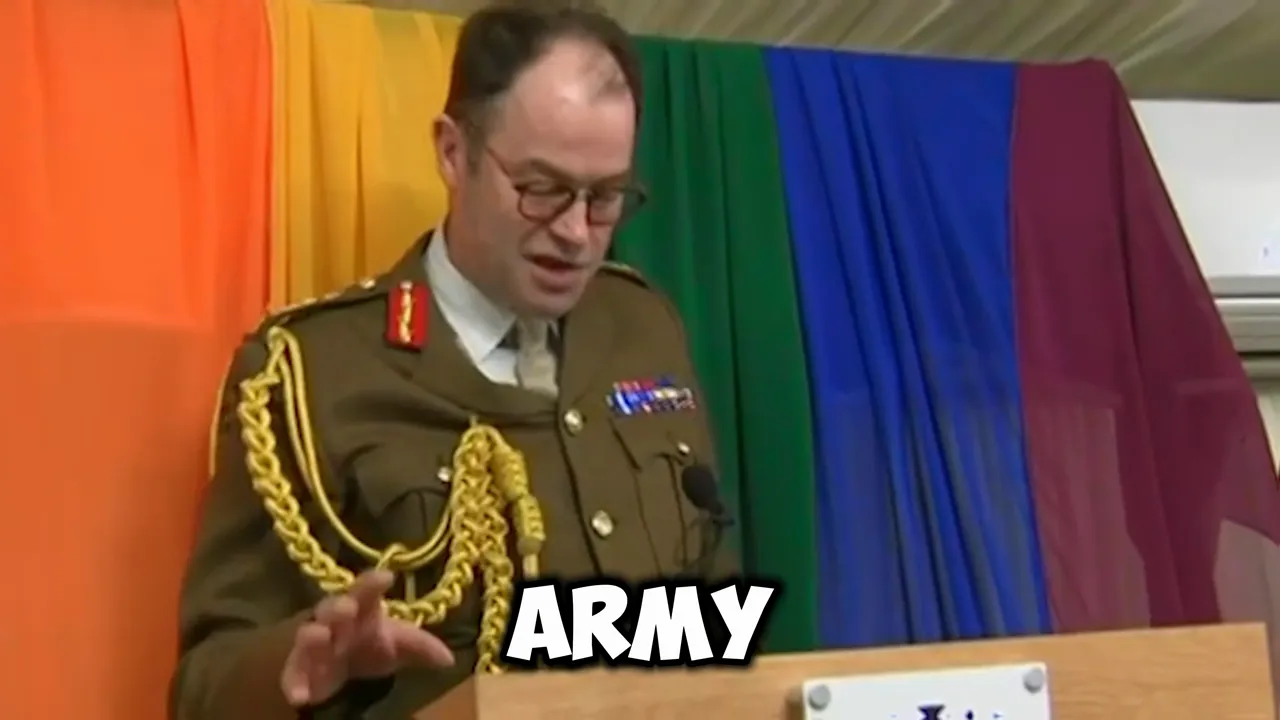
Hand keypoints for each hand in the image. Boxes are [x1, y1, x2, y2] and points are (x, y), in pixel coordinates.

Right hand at [280, 569, 454, 706]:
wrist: (344, 664)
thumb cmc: (371, 642)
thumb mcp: (399, 643)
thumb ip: (421, 647)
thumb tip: (449, 659)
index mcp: (362, 609)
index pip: (367, 591)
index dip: (374, 583)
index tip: (386, 577)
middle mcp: (337, 622)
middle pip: (334, 608)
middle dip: (339, 607)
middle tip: (346, 608)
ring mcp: (316, 645)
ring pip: (309, 635)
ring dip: (312, 635)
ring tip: (317, 636)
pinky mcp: (299, 669)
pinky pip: (293, 674)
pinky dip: (294, 683)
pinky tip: (299, 696)